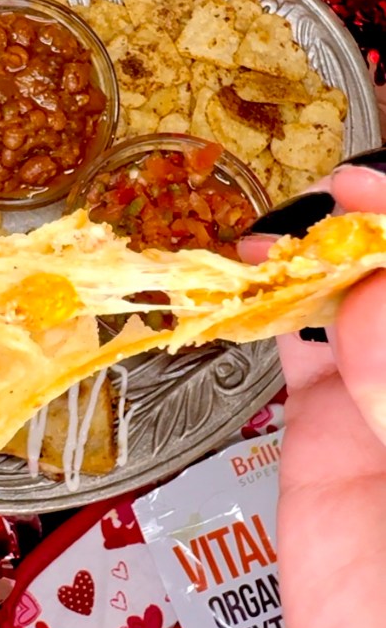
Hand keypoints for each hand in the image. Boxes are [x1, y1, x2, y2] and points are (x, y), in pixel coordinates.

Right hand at [240, 156, 385, 627]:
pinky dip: (269, 316)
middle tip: (320, 208)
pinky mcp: (320, 436)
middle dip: (354, 230)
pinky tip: (254, 288)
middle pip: (383, 277)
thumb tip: (369, 298)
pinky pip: (294, 358)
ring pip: (342, 303)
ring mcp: (376, 403)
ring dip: (307, 262)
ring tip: (273, 240)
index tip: (362, 191)